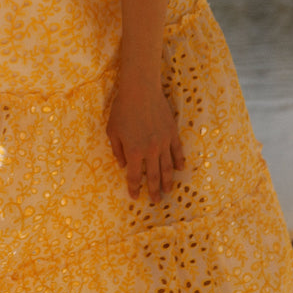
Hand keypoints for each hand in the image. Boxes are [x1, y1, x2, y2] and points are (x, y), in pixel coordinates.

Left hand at [107, 82, 184, 203]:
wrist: (140, 90)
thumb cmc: (122, 109)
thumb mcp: (112, 131)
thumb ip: (117, 151)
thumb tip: (122, 166)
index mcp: (133, 152)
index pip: (134, 176)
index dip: (134, 188)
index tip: (134, 197)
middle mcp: (150, 151)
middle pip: (153, 176)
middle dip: (154, 191)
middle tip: (156, 201)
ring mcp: (164, 143)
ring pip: (168, 167)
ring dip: (168, 181)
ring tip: (168, 191)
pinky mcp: (173, 133)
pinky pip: (178, 152)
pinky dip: (179, 162)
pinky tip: (180, 170)